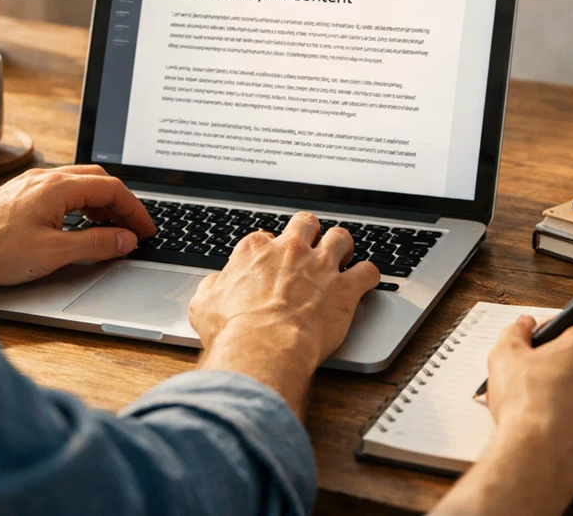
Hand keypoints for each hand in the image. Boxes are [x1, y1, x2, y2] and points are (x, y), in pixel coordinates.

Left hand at [0, 165, 155, 286]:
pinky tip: (82, 223)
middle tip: (134, 228)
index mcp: (59, 187)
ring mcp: (34, 183)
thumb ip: (96, 244)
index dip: (135, 210)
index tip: (146, 229)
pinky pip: (64, 191)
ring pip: (81, 184)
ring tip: (112, 228)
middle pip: (100, 180)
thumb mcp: (53, 252)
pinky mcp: (23, 193)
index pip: (112, 189)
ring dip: (102, 203)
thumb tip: (126, 240)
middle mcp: (47, 178)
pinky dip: (83, 204)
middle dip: (122, 203)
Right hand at [190, 211, 379, 416]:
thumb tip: (214, 284)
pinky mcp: (344, 288)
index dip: (271, 250)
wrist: (263, 348)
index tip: (274, 263)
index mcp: (256, 250)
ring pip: (340, 237)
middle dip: (310, 232)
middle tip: (312, 247)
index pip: (267, 237)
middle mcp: (290, 250)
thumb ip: (211, 287)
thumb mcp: (203, 306)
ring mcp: (320, 266)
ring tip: (342, 257)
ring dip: (343, 246)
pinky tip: (366, 281)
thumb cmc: (233, 330)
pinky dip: (369, 275)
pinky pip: (367, 271)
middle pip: (306, 223)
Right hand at [431, 315, 572, 515]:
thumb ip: (516, 331)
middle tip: (541, 374)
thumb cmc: (526, 405)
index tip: (538, 343)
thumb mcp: (505, 354)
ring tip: (550, 401)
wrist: (539, 458)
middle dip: (568, 360)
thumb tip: (524, 326)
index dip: (550, 332)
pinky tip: (564, 421)